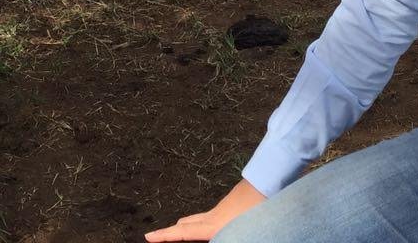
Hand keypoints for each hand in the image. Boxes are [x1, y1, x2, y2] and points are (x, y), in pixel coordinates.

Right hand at [144, 178, 266, 240]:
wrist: (269, 182)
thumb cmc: (258, 207)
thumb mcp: (242, 232)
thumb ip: (224, 236)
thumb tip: (206, 232)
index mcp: (214, 224)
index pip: (183, 231)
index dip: (164, 235)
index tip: (149, 236)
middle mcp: (214, 215)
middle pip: (187, 223)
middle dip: (173, 230)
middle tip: (161, 236)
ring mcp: (222, 208)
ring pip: (199, 218)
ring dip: (188, 226)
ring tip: (183, 232)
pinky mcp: (231, 204)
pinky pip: (210, 215)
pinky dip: (203, 222)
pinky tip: (214, 226)